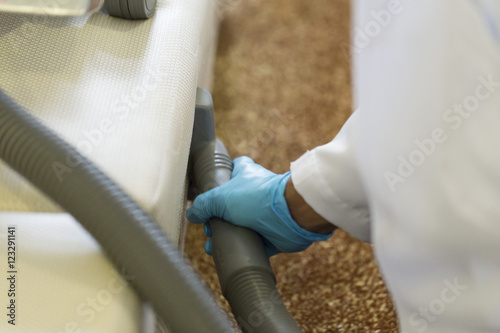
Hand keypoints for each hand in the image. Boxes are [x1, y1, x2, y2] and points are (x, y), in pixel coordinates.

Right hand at [186, 156, 332, 255]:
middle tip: (208, 227)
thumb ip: (203, 205)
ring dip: (226, 235)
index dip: (220, 179)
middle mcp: (255, 192)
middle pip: (231, 203)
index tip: (208, 192)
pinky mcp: (272, 233)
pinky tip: (227, 255)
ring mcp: (264, 213)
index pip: (232, 169)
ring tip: (213, 245)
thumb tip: (192, 214)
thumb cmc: (257, 198)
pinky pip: (253, 243)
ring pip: (240, 224)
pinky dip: (241, 249)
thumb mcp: (220, 197)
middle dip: (216, 217)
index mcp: (246, 174)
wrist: (290, 215)